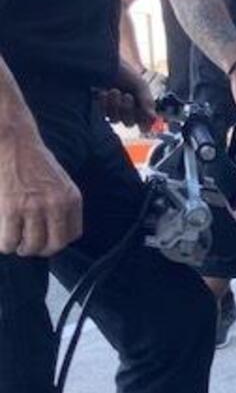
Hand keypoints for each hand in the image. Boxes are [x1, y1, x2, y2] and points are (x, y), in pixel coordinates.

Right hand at [0, 112, 82, 256]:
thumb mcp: (60, 182)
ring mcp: (33, 207)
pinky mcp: (10, 208)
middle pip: (53, 245)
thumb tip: (56, 230)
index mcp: (72, 199)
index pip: (72, 235)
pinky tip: (4, 241)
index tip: (46, 241)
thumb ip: (62, 204)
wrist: (13, 141)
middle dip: (40, 251)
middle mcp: (56, 205)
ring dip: (22, 249)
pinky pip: (9, 239)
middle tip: (29, 247)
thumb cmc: (34, 161)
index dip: (58, 242)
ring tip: (15, 244)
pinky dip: (6, 245)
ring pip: (31, 246)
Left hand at [96, 61, 156, 132]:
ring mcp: (113, 111)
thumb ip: (147, 102)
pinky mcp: (99, 108)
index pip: (145, 125)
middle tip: (127, 96)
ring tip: (114, 90)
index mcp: (141, 107)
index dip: (144, 124)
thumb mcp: (140, 85)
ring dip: (115, 106)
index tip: (143, 117)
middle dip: (128, 110)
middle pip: (129, 123)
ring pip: (115, 120)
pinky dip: (104, 104)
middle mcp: (128, 112)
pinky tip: (104, 93)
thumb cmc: (124, 72)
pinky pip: (103, 114)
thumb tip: (153, 118)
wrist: (103, 62)